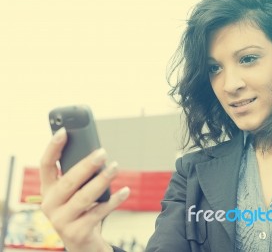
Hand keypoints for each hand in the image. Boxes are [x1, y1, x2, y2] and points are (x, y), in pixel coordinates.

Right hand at [40, 127, 129, 251]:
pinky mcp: (77, 232)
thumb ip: (79, 175)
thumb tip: (97, 153)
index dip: (53, 147)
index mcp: (47, 190)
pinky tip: (125, 190)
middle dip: (86, 165)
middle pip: (68, 181)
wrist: (82, 243)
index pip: (46, 165)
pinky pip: (98, 212)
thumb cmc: (80, 210)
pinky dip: (113, 201)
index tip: (64, 131)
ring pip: (84, 197)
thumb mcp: (74, 192)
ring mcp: (61, 221)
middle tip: (102, 152)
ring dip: (102, 180)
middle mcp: (49, 205)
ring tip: (115, 167)